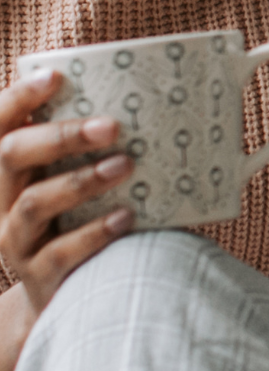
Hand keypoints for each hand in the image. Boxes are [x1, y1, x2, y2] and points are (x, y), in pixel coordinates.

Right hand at [0, 72, 133, 370]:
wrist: (59, 293)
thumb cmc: (74, 218)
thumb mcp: (68, 178)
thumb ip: (89, 146)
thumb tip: (151, 102)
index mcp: (6, 170)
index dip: (17, 98)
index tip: (55, 76)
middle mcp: (0, 202)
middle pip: (10, 156)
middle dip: (60, 135)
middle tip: (112, 125)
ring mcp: (15, 241)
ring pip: (33, 203)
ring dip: (81, 180)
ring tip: (125, 165)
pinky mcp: (39, 276)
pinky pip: (60, 252)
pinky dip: (94, 232)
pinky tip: (126, 216)